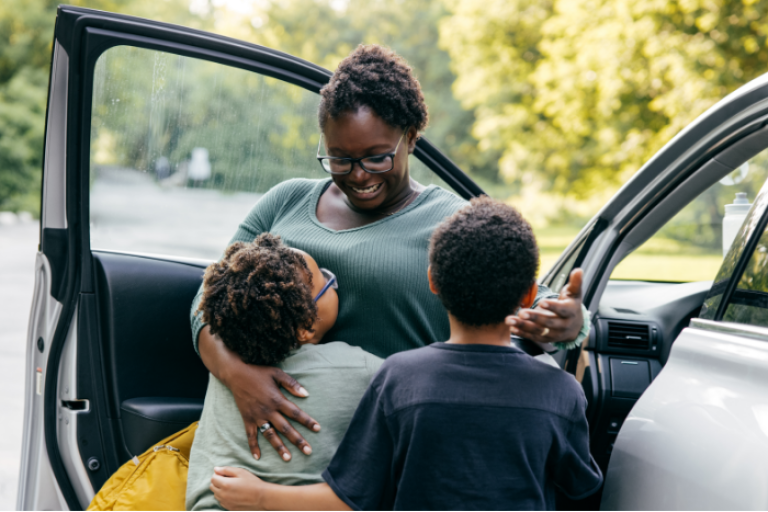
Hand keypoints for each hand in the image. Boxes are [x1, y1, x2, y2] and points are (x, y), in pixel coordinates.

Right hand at [199, 327, 320, 460]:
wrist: (236, 374)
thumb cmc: (258, 372)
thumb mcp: (277, 373)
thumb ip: (292, 384)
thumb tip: (306, 394)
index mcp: (277, 399)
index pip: (295, 413)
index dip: (307, 421)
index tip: (317, 429)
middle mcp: (268, 410)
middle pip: (285, 428)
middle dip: (297, 440)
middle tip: (308, 451)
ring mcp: (256, 416)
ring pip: (270, 435)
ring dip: (279, 447)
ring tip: (288, 458)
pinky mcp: (246, 419)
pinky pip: (250, 435)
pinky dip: (253, 446)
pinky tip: (258, 457)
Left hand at [211, 466, 267, 511]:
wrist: (262, 498)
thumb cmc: (253, 483)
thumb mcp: (241, 472)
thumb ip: (227, 469)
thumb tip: (216, 469)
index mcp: (225, 484)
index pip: (213, 478)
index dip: (218, 474)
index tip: (225, 474)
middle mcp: (223, 495)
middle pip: (212, 487)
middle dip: (218, 482)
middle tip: (228, 479)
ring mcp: (226, 503)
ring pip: (216, 495)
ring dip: (220, 490)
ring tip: (232, 487)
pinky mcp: (229, 508)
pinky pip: (222, 502)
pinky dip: (224, 497)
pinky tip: (234, 494)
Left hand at [507, 269, 583, 344]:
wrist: (575, 326)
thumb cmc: (571, 304)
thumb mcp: (575, 294)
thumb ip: (575, 282)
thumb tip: (578, 270)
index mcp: (571, 312)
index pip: (562, 310)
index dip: (552, 306)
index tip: (541, 302)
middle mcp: (563, 325)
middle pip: (549, 322)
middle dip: (535, 317)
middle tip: (521, 312)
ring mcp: (554, 334)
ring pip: (539, 331)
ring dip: (523, 326)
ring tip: (509, 320)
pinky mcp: (546, 339)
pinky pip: (533, 337)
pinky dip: (522, 333)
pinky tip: (512, 328)